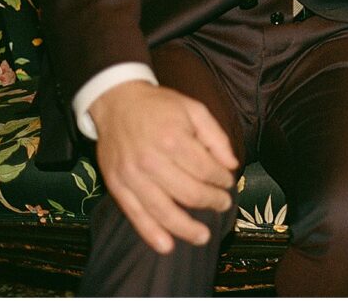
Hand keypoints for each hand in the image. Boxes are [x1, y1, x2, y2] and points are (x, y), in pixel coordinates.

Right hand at [89, 81, 238, 253]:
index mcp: (173, 138)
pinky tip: (166, 246)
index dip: (221, 180)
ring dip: (186, 228)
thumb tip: (231, 165)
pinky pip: (134, 214)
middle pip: (188, 192)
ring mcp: (132, 175)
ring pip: (163, 210)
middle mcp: (151, 160)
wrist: (116, 101)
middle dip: (211, 201)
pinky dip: (150, 233)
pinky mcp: (116, 185)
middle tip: (223, 205)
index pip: (205, 170)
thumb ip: (216, 136)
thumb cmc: (160, 105)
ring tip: (203, 237)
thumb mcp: (194, 109)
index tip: (228, 182)